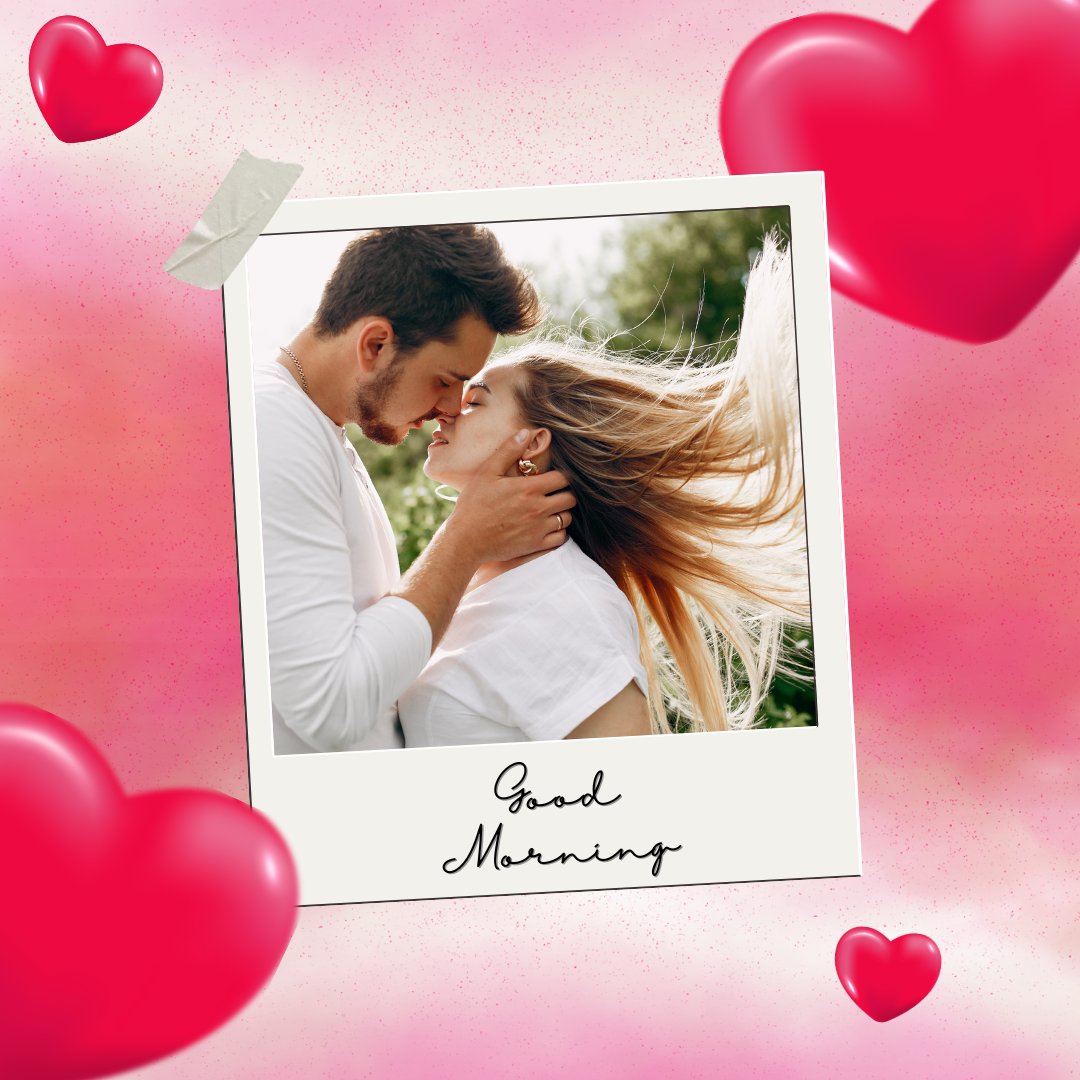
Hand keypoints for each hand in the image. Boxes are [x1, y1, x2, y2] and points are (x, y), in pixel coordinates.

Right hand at [448, 429, 576, 563]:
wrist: (466, 540)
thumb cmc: (474, 504)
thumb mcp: (487, 472)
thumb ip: (508, 451)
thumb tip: (525, 433)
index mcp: (529, 488)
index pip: (563, 478)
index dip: (560, 476)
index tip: (552, 477)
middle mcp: (539, 509)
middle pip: (570, 498)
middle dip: (564, 493)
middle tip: (553, 493)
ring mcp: (539, 529)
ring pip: (567, 518)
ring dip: (562, 512)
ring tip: (550, 509)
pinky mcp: (536, 545)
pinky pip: (561, 538)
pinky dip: (559, 532)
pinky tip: (548, 526)